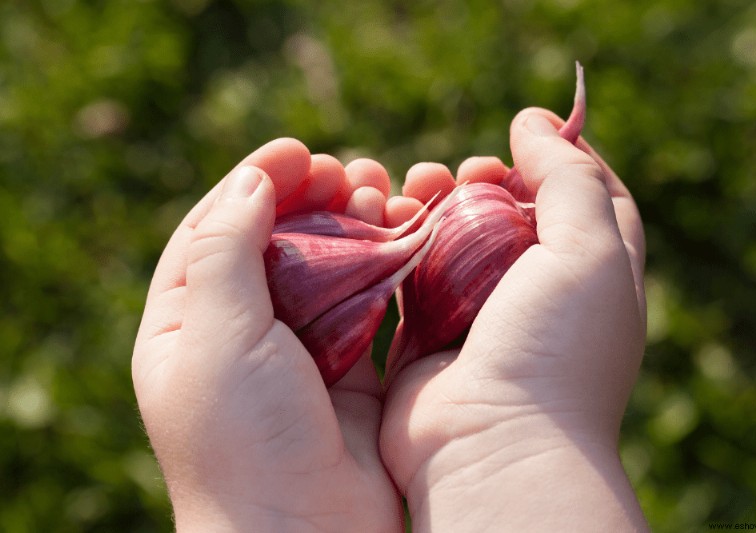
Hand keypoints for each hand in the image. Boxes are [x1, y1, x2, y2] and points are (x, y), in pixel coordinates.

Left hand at [132, 139, 403, 531]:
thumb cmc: (243, 440)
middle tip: (348, 171)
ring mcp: (298, 354)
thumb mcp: (215, 335)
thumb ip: (226, 252)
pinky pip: (367, 305)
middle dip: (309, 199)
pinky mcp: (351, 372)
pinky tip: (403, 239)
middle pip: (275, 243)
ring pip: (326, 269)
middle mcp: (240, 335)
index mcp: (186, 325)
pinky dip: (384, 268)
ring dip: (352, 227)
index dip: (253, 183)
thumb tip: (247, 181)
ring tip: (380, 193)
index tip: (298, 150)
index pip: (213, 231)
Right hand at [380, 109, 648, 530]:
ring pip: (457, 237)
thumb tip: (534, 121)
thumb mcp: (589, 250)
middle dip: (491, 178)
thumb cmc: (555, 350)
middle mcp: (539, 294)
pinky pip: (412, 270)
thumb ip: (569, 177)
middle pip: (514, 212)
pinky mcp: (427, 332)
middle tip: (471, 168)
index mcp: (593, 275)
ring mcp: (480, 315)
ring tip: (422, 182)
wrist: (491, 446)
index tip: (529, 130)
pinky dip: (401, 239)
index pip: (591, 197)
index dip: (563, 157)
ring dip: (438, 202)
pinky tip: (390, 216)